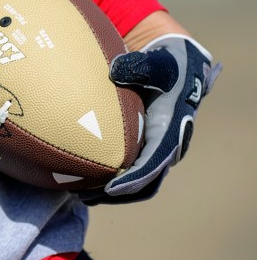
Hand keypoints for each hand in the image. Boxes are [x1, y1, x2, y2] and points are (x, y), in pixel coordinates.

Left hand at [82, 34, 219, 204]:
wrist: (177, 68)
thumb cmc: (164, 64)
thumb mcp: (155, 62)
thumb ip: (138, 66)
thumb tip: (115, 70)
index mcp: (171, 129)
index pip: (153, 162)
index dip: (133, 178)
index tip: (111, 189)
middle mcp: (168, 145)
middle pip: (145, 181)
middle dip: (118, 193)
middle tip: (86, 196)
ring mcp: (158, 149)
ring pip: (140, 183)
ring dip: (114, 193)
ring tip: (82, 196)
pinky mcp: (147, 147)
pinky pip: (133, 172)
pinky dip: (113, 181)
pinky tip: (85, 181)